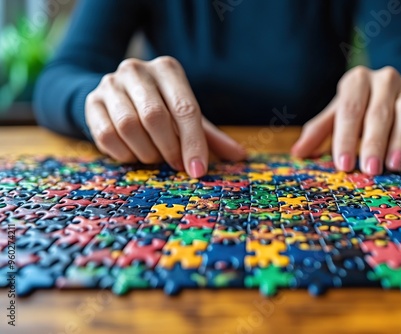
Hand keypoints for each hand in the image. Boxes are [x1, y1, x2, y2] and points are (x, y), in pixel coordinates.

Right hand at [85, 56, 245, 176]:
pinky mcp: (91, 102)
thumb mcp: (187, 118)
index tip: (197, 171)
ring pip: (128, 126)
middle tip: (176, 165)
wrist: (117, 97)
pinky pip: (106, 136)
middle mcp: (137, 69)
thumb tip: (240, 156)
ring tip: (155, 157)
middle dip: (169, 149)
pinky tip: (134, 154)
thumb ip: (211, 136)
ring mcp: (110, 84)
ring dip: (146, 152)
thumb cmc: (161, 109)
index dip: (193, 144)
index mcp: (168, 69)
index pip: (185, 109)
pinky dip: (124, 154)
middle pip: (155, 117)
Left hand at [291, 66, 400, 174]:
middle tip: (370, 170)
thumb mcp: (336, 114)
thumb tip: (297, 153)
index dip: (345, 138)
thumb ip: (318, 131)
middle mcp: (384, 79)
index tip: (343, 165)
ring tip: (395, 166)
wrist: (392, 87)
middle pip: (379, 112)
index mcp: (357, 80)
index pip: (349, 110)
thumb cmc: (357, 106)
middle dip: (374, 143)